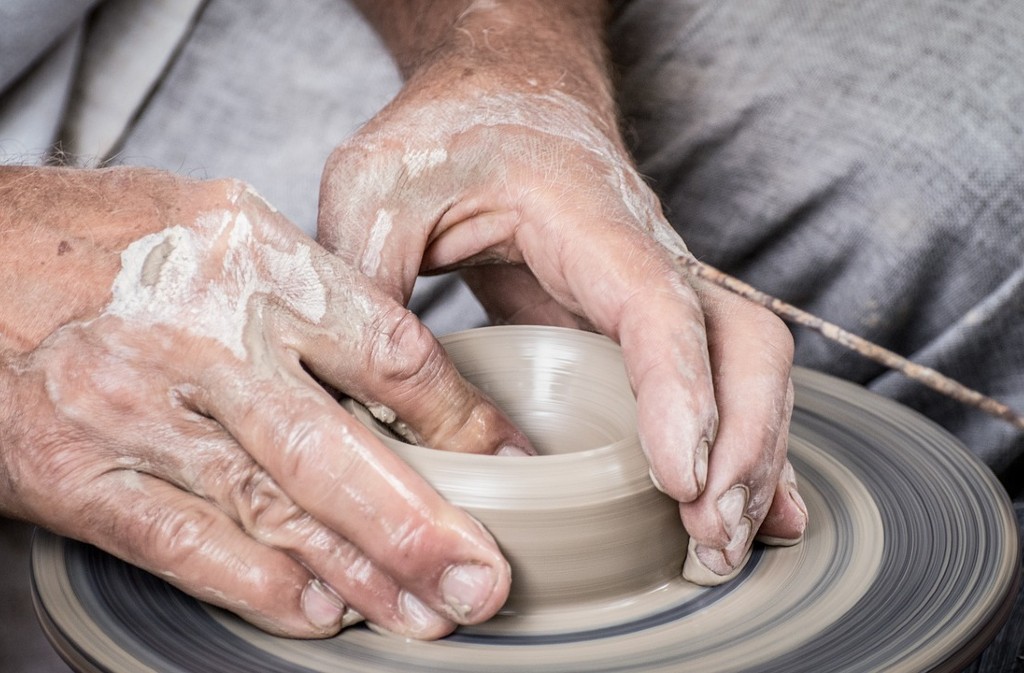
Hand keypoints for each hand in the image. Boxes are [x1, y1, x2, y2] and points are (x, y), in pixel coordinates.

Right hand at [0, 167, 529, 638]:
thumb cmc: (100, 238)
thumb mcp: (218, 223)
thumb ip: (306, 294)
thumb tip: (401, 376)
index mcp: (251, 255)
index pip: (387, 348)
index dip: (458, 418)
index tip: (504, 460)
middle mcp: (200, 334)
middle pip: (339, 448)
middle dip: (422, 527)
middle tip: (486, 581)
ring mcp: (136, 409)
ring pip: (272, 508)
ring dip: (359, 572)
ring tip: (426, 612)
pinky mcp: (79, 472)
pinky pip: (183, 541)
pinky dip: (258, 584)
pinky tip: (320, 611)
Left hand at [318, 30, 806, 582]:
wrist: (501, 90)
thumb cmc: (445, 130)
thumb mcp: (376, 187)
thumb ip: (366, 282)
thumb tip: (362, 403)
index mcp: (586, 216)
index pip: (658, 305)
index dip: (680, 395)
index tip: (681, 479)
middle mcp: (646, 253)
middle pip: (744, 344)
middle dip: (746, 445)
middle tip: (707, 539)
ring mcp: (656, 287)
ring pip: (749, 367)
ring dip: (753, 458)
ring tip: (721, 548)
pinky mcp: (642, 321)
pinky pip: (717, 378)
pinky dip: (740, 445)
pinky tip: (739, 508)